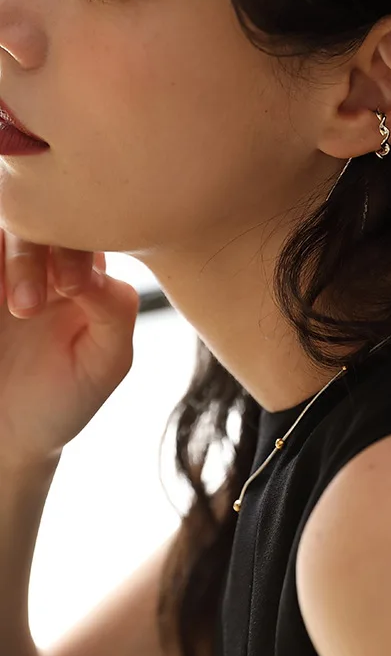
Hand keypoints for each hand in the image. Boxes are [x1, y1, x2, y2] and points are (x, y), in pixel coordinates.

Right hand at [0, 230, 140, 469]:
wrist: (5, 436)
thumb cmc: (63, 398)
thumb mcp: (105, 362)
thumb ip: (114, 310)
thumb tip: (95, 270)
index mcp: (83, 270)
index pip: (85, 229)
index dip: (79, 245)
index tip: (72, 288)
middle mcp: (41, 260)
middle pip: (35, 220)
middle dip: (30, 254)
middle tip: (25, 307)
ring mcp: (1, 270)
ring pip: (3, 227)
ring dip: (8, 258)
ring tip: (12, 307)